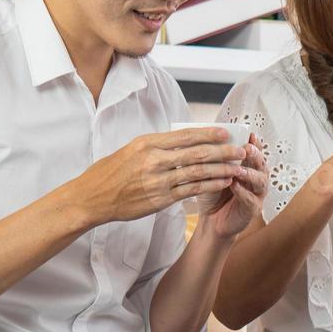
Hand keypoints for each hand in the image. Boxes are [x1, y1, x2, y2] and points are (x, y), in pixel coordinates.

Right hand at [73, 127, 247, 224]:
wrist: (92, 197)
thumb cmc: (110, 172)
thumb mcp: (131, 149)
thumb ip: (157, 145)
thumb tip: (182, 139)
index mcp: (148, 143)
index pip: (185, 136)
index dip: (209, 134)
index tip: (226, 132)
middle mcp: (154, 160)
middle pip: (197, 154)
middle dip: (223, 152)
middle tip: (241, 150)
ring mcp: (158, 181)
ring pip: (198, 174)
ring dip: (222, 170)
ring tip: (238, 167)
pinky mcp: (160, 199)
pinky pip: (191, 191)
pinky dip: (210, 186)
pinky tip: (223, 183)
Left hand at [202, 132, 268, 238]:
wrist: (211, 220)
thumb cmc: (213, 193)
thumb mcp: (211, 172)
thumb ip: (215, 159)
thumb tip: (207, 140)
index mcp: (249, 167)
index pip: (256, 152)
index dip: (255, 143)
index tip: (250, 134)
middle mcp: (257, 179)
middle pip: (262, 164)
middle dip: (256, 156)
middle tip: (247, 149)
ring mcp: (257, 194)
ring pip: (260, 181)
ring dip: (250, 173)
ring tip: (239, 170)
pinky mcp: (253, 209)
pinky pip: (250, 199)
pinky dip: (243, 192)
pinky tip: (234, 185)